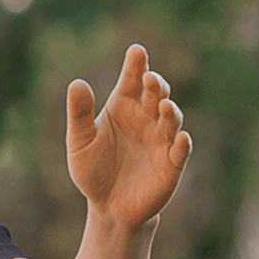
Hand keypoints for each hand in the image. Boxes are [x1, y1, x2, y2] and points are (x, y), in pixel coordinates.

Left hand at [66, 43, 192, 229]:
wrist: (108, 207)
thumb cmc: (93, 170)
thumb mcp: (80, 142)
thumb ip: (80, 114)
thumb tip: (76, 83)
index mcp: (123, 107)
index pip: (131, 80)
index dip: (136, 65)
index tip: (136, 51)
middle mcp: (146, 118)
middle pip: (156, 94)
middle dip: (156, 85)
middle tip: (149, 79)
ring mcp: (161, 140)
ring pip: (171, 119)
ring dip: (170, 111)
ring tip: (164, 106)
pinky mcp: (171, 164)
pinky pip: (180, 151)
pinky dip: (182, 143)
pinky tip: (180, 138)